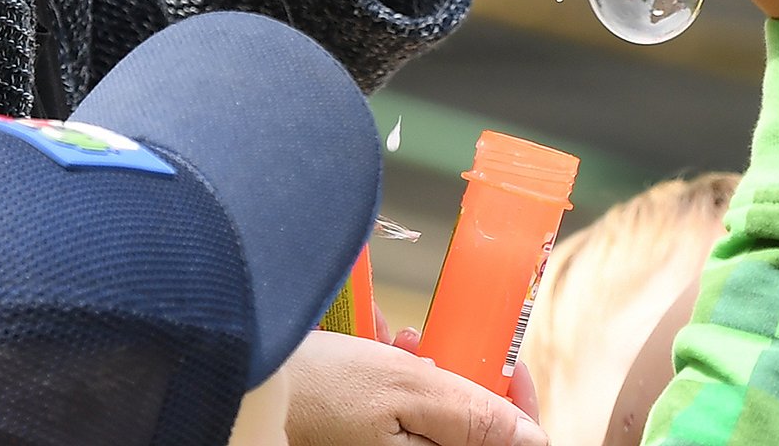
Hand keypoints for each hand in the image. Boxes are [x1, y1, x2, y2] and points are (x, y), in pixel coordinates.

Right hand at [282, 330, 544, 445]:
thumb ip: (474, 416)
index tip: (511, 365)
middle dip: (462, 379)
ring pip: (435, 415)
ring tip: (395, 342)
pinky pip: (403, 412)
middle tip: (436, 346)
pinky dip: (397, 379)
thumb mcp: (408, 389)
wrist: (245, 382)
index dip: (518, 408)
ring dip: (427, 373)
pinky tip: (377, 350)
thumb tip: (532, 439)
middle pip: (467, 426)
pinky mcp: (367, 436)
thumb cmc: (319, 387)